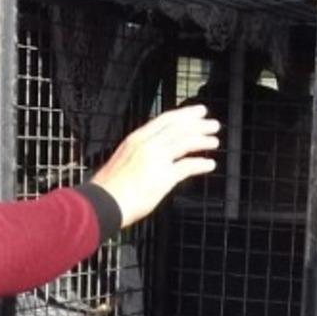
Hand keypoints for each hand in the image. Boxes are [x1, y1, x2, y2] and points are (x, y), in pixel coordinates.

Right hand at [90, 105, 219, 227]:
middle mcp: (147, 145)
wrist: (102, 203)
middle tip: (213, 123)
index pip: (165, 120)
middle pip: (179, 128)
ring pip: (185, 142)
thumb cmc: (110, 188)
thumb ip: (140, 153)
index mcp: (136, 138)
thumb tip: (155, 154)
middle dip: (199, 124)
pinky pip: (187, 166)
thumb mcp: (123, 159)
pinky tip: (209, 165)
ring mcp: (155, 159)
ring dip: (203, 140)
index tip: (198, 112)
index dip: (184, 114)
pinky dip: (201, 164)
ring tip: (214, 141)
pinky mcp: (163, 177)